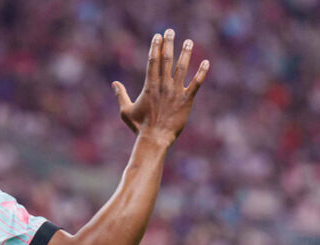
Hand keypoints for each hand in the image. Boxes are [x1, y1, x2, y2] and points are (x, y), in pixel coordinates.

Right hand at [113, 29, 208, 145]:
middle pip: (166, 60)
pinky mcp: (187, 100)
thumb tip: (114, 84)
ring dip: (186, 53)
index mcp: (149, 86)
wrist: (155, 139)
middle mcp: (163, 86)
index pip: (152, 61)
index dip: (155, 47)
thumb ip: (120, 95)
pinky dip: (202, 73)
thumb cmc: (139, 126)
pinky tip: (206, 63)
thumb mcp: (125, 111)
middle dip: (168, 44)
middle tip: (170, 31)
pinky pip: (196, 84)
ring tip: (189, 41)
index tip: (157, 36)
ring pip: (182, 68)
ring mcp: (176, 92)